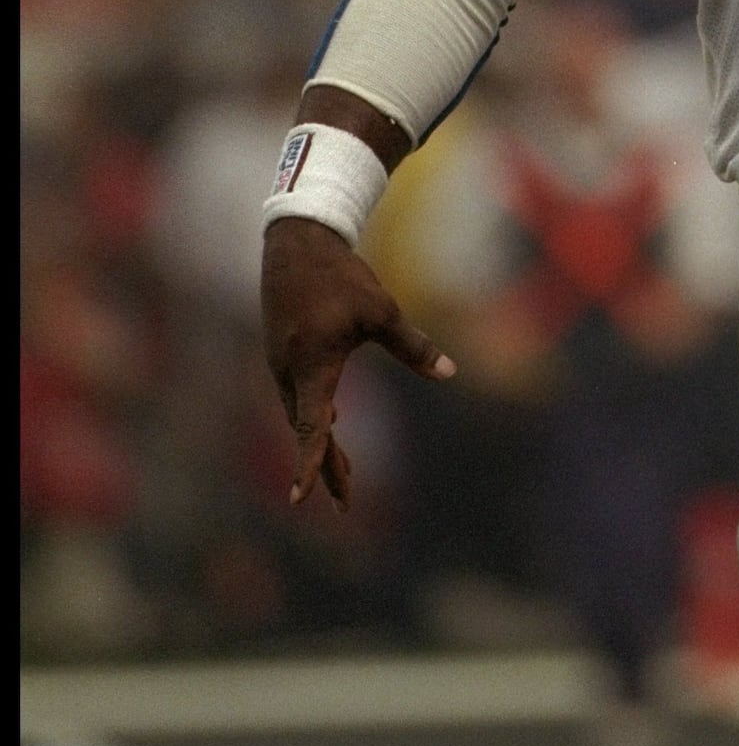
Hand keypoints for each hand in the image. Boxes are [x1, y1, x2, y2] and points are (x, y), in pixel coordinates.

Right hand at [261, 215, 455, 510]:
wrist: (297, 242)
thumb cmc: (341, 276)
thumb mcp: (382, 311)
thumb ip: (414, 346)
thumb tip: (450, 373)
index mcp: (313, 367)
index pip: (311, 428)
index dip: (310, 464)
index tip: (301, 498)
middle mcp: (290, 371)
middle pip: (307, 430)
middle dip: (326, 467)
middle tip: (345, 503)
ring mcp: (281, 363)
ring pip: (301, 413)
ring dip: (320, 444)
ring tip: (344, 474)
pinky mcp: (282, 352)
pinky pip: (297, 395)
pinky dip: (312, 416)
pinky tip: (331, 422)